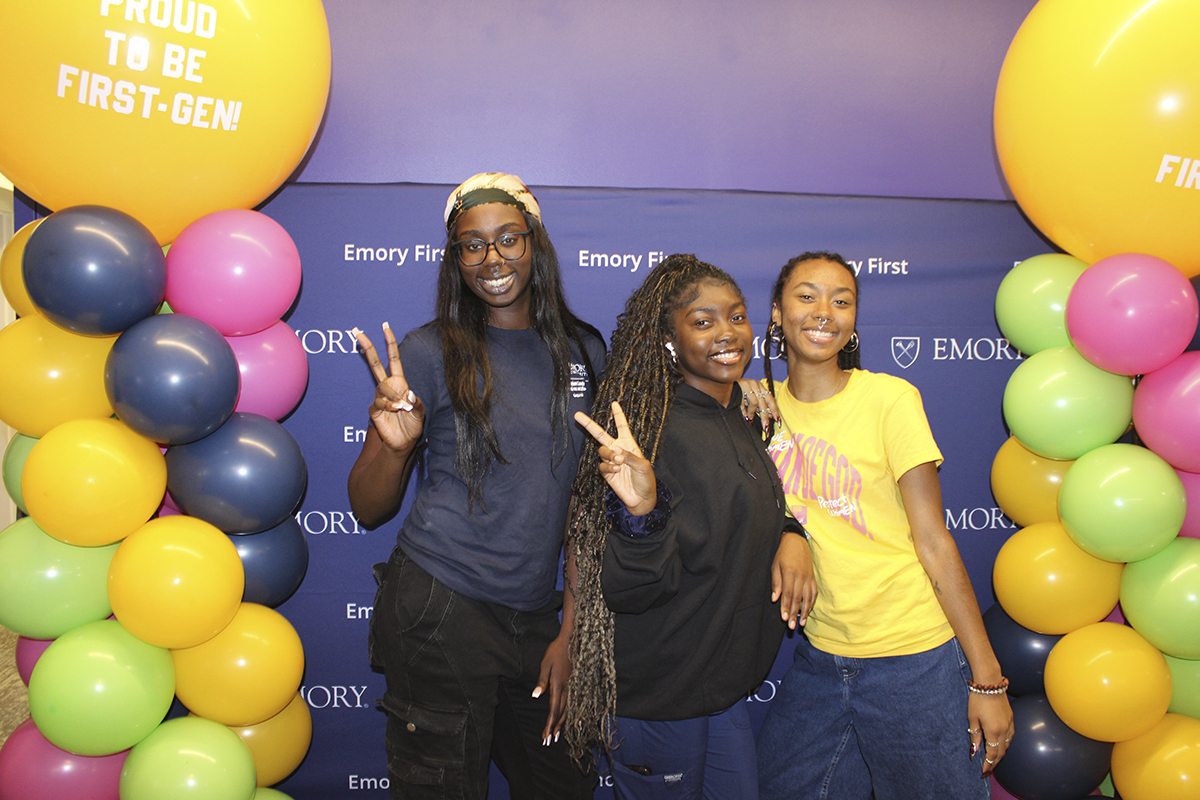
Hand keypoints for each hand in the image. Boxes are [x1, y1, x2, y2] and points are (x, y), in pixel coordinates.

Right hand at [353, 324, 424, 452]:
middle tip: (356, 331)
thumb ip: (416, 403)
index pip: (393, 359)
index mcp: (399, 382)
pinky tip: (396, 410)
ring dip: (394, 397)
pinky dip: (389, 405)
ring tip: (403, 408)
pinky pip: (379, 402)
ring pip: (383, 389)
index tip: (385, 327)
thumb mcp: (420, 412)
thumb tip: (408, 394)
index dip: (390, 343)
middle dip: (367, 347)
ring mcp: (379, 398)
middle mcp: (388, 387)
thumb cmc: (412, 425)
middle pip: (374, 364)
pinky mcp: (374, 410)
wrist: (404, 442)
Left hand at [534, 634, 569, 744]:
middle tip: (548, 742)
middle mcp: (567, 689)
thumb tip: (535, 695)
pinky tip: (572, 721)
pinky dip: (570, 715)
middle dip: (554, 728)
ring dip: (561, 724)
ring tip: (557, 736)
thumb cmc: (556, 651)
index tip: (545, 737)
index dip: (549, 725)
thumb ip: (541, 681)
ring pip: (567, 710)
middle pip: (560, 713)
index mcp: (558, 685)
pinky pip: (573, 704)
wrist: (572, 640)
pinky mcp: (575, 684)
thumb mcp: (545, 664)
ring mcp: (573, 687)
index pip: (553, 710)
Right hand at [574, 401, 655, 514]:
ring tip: (619, 462)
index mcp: (629, 445)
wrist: (641, 498)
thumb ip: (630, 456)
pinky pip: (602, 466)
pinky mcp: (607, 473)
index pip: (622, 426)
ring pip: (601, 451)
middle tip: (577, 415)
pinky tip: (617, 471)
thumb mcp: (643, 465)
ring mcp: (611, 461)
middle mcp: (618, 450)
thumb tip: (615, 450)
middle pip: (600, 434)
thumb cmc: (646, 480)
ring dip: (609, 455)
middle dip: (589, 424)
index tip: (614, 403)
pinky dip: (609, 467)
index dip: (618, 415)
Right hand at [738, 379, 779, 431]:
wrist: (726, 381)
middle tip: (766, 428)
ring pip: (755, 403)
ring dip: (752, 413)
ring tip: (750, 420)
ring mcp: (747, 386)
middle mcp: (755, 385)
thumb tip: (771, 416)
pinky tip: (745, 416)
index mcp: (760, 386)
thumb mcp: (753, 397)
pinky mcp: (738, 389)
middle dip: (765, 417)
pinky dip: (745, 411)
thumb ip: (761, 405)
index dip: (775, 411)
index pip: (771, 399)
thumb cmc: (741, 391)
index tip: (778, 421)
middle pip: (764, 403)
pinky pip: (743, 403)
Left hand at [772, 533, 816, 628]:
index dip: (786, 607)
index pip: (788, 594)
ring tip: (802, 623)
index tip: (784, 618)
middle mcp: (801, 577)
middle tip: (792, 626)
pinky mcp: (813, 578)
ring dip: (805, 612)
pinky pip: (814, 593)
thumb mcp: (775, 566)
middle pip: (798, 599)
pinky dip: (811, 603)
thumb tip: (775, 599)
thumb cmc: (783, 554)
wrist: (797, 541)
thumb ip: (776, 583)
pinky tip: (808, 611)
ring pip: (808, 598)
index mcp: (790, 573)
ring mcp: (809, 578)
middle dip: (794, 614)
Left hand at [969, 692, 1013, 774]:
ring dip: (1001, 754)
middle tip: (988, 769)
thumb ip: (975, 735)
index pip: (992, 753)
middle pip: (1001, 752)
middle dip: (995, 762)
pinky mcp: (1011, 719)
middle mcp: (1004, 730)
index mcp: (993, 731)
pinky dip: (1006, 744)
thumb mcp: (972, 718)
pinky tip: (1001, 745)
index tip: (984, 771)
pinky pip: (1011, 736)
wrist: (990, 683)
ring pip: (1007, 745)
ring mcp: (1009, 724)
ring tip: (994, 760)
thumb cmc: (978, 699)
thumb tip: (975, 750)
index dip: (988, 764)